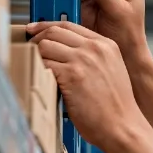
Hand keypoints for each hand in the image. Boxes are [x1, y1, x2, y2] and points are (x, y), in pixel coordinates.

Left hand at [29, 21, 148, 151]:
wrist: (123, 127)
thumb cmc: (117, 108)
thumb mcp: (112, 72)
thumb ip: (94, 58)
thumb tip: (66, 54)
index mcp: (106, 46)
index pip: (69, 25)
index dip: (47, 26)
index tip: (36, 31)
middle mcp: (95, 49)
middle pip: (54, 31)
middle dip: (37, 39)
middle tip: (29, 49)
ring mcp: (84, 60)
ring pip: (45, 45)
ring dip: (36, 56)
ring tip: (37, 68)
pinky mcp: (72, 75)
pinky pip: (44, 63)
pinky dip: (38, 70)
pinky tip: (42, 79)